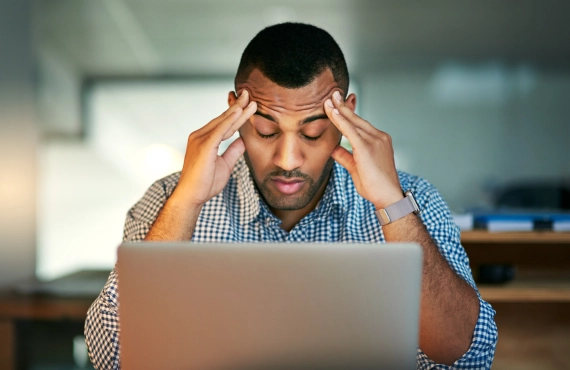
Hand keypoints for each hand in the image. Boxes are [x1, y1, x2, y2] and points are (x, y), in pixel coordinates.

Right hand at [171, 90, 256, 207]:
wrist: (192, 196)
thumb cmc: (205, 183)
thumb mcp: (225, 165)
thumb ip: (233, 151)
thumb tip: (243, 140)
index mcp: (205, 140)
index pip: (224, 124)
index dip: (237, 114)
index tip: (248, 104)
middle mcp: (200, 136)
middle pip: (223, 119)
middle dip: (237, 106)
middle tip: (248, 93)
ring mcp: (200, 139)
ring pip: (223, 122)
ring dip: (237, 110)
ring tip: (249, 99)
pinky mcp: (203, 146)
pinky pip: (219, 130)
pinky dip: (229, 120)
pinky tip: (238, 112)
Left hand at [324, 91, 402, 208]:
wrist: (387, 196)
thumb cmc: (375, 185)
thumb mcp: (356, 168)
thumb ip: (345, 156)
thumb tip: (333, 148)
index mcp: (379, 140)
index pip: (360, 124)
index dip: (348, 113)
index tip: (339, 103)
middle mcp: (378, 137)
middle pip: (357, 118)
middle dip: (343, 105)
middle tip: (333, 94)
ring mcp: (374, 141)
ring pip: (353, 122)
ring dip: (339, 110)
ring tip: (329, 99)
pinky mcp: (367, 148)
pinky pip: (350, 131)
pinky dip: (340, 121)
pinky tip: (333, 112)